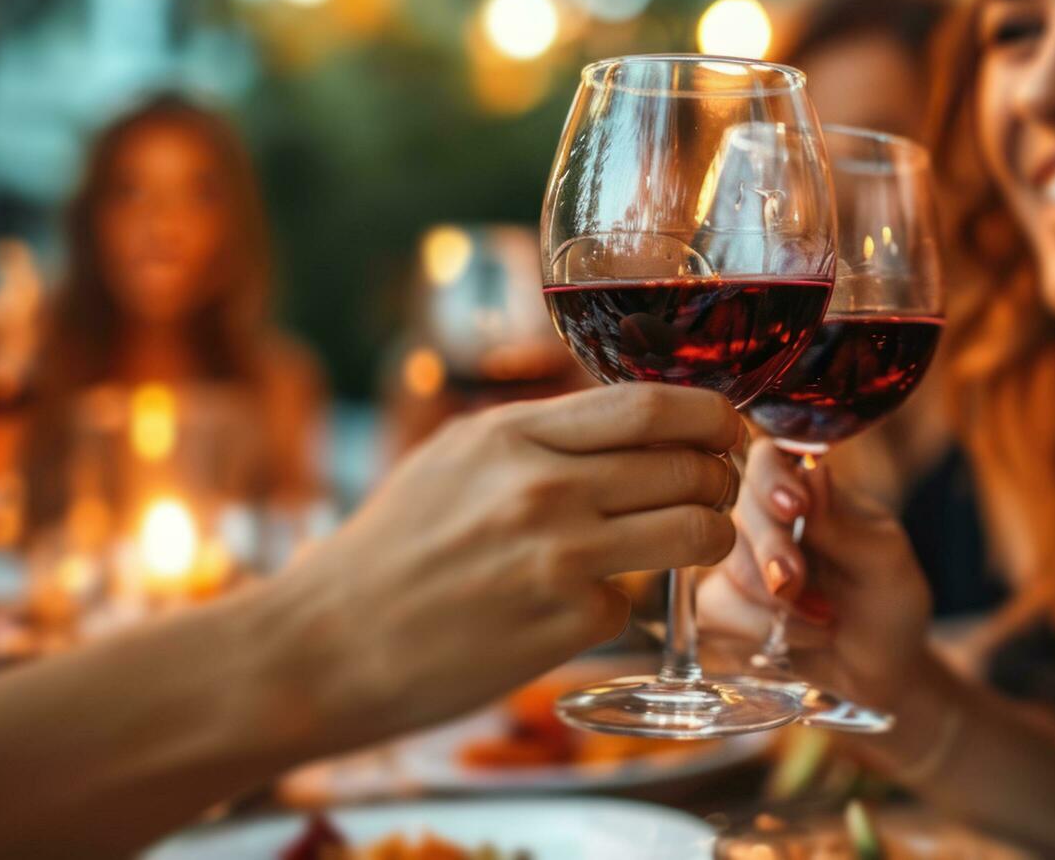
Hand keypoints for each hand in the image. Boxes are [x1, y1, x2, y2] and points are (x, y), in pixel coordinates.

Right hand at [247, 383, 745, 752]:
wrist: (326, 645)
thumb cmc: (392, 549)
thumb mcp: (457, 458)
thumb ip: (541, 435)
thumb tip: (632, 423)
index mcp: (514, 434)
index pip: (653, 407)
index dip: (712, 416)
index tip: (728, 429)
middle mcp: (544, 487)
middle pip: (689, 467)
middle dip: (721, 478)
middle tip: (719, 489)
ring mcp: (561, 558)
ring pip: (695, 532)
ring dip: (710, 535)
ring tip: (692, 541)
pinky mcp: (568, 625)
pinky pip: (637, 602)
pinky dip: (625, 603)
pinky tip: (583, 606)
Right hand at [699, 439, 931, 708]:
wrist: (883, 671)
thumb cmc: (891, 604)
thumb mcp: (885, 563)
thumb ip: (843, 524)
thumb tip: (813, 469)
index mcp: (809, 491)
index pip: (768, 458)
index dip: (769, 477)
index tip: (793, 508)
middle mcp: (768, 519)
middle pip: (740, 509)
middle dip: (771, 550)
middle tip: (799, 584)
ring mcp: (741, 562)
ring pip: (724, 562)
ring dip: (773, 599)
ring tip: (825, 619)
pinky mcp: (725, 608)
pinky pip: (714, 608)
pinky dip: (757, 628)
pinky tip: (801, 637)